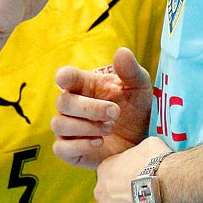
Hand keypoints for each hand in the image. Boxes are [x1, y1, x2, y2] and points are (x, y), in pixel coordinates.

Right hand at [52, 47, 152, 168]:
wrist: (142, 141)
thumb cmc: (137, 109)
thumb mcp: (139, 87)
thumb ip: (130, 70)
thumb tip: (122, 52)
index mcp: (84, 86)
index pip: (65, 77)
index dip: (63, 77)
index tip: (65, 80)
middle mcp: (73, 106)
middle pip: (63, 103)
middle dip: (89, 108)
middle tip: (115, 113)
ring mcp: (69, 129)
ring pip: (60, 124)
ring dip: (86, 127)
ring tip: (110, 129)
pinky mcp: (70, 151)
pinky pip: (61, 148)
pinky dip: (79, 145)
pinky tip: (99, 142)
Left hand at [94, 137, 172, 202]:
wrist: (165, 185)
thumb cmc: (158, 163)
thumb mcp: (147, 145)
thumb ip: (138, 152)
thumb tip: (143, 152)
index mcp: (104, 170)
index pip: (111, 178)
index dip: (125, 182)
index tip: (138, 184)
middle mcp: (99, 190)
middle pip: (109, 196)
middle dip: (122, 198)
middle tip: (141, 199)